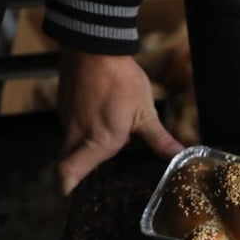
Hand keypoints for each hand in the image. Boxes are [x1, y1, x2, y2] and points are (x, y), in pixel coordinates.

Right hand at [55, 49, 184, 194]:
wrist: (94, 45)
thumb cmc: (121, 80)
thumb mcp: (146, 113)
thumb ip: (159, 139)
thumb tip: (178, 157)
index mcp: (99, 141)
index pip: (68, 172)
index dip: (66, 185)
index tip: (67, 194)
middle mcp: (77, 134)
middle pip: (67, 163)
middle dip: (75, 172)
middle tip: (86, 176)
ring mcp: (66, 118)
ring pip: (68, 144)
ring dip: (81, 148)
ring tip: (101, 138)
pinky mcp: (62, 105)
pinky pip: (68, 126)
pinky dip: (80, 129)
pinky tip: (96, 118)